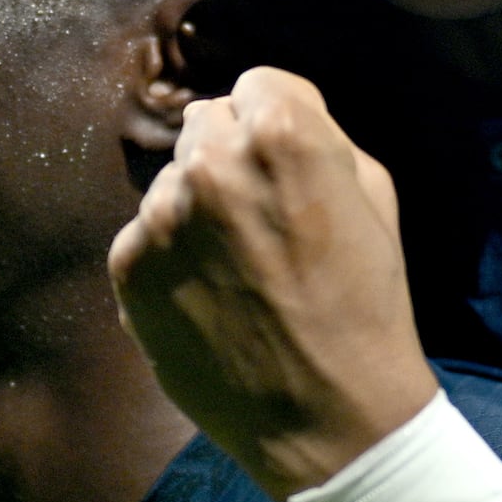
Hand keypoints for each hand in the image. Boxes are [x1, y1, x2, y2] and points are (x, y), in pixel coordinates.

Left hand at [109, 68, 434, 498]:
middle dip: (231, 157)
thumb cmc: (365, 304)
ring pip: (172, 183)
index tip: (290, 168)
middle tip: (262, 219)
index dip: (280, 124)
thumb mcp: (374, 195)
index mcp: (280, 132)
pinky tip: (211, 299)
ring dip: (197, 210)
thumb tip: (268, 110)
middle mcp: (208, 161)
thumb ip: (319, 133)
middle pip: (205, 124)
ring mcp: (159, 216)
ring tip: (239, 271)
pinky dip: (172, 259)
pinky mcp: (127, 266)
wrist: (325, 417)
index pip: (258, 84)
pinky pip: (146, 236)